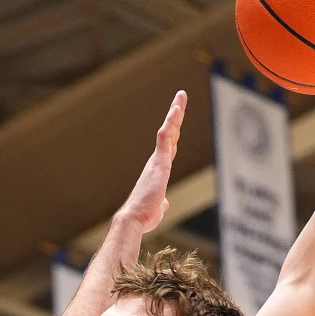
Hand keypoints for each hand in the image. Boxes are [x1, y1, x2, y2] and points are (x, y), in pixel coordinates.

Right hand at [114, 91, 185, 234]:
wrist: (133, 219)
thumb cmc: (143, 216)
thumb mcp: (158, 208)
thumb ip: (162, 202)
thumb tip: (164, 204)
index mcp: (158, 170)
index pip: (170, 145)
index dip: (175, 130)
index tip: (178, 115)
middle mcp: (156, 161)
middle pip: (171, 133)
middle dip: (176, 114)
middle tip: (180, 96)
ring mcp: (157, 160)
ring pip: (169, 131)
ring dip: (175, 113)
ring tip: (180, 96)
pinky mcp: (159, 163)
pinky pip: (165, 138)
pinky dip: (170, 123)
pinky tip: (175, 111)